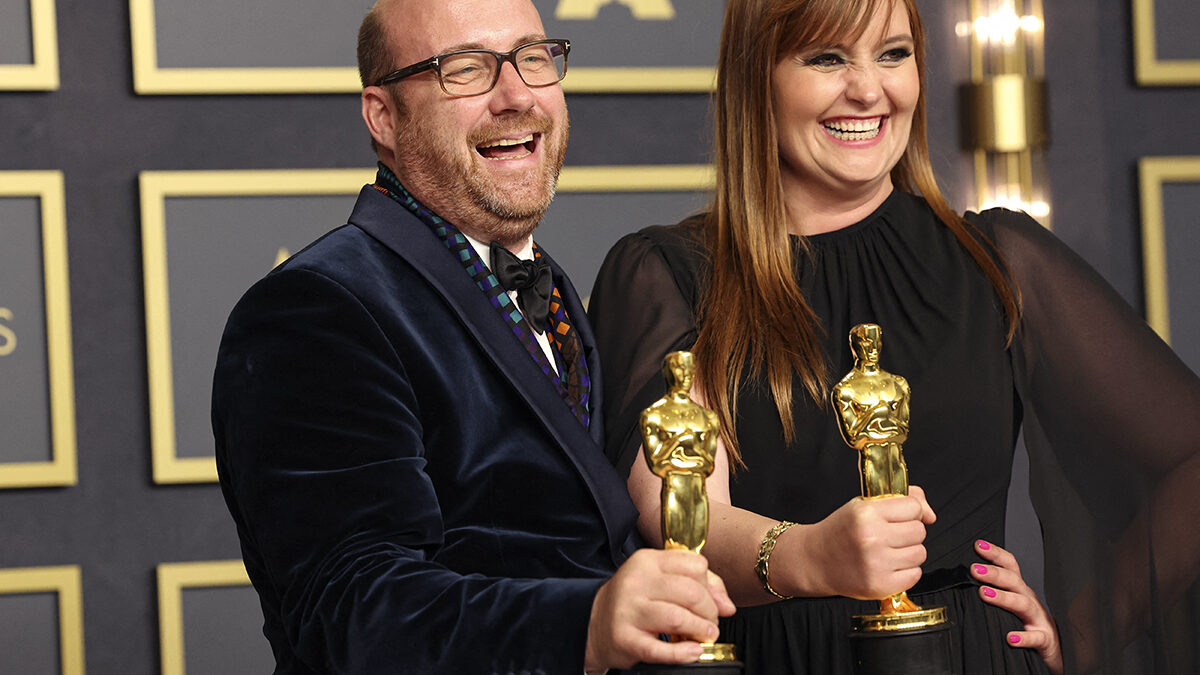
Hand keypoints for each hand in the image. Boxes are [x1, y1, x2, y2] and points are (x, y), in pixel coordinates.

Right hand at [584, 548, 735, 670]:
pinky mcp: (625, 639)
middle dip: (710, 612)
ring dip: (701, 631)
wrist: (593, 625)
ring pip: (679, 618)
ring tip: (703, 636)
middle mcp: (636, 582)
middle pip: (692, 592)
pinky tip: (693, 652)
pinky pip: (661, 650)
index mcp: (647, 561)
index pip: (695, 565)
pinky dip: (684, 654)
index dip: (710, 585)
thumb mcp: (660, 581)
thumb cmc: (634, 602)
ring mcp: (628, 611)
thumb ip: (698, 584)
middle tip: (709, 623)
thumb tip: (727, 605)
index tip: (710, 600)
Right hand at [799, 485, 935, 598]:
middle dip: (908, 532)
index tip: (896, 517)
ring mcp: (876, 564)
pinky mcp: (880, 586)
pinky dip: (906, 571)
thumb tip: (931, 515)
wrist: (815, 560)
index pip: (913, 507)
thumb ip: (901, 500)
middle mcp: (872, 538)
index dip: (908, 511)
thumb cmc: (841, 531)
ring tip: (887, 551)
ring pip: (920, 553)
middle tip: (889, 535)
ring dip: (908, 552)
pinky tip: (887, 566)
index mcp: (866, 513)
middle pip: (919, 530)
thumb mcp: (864, 505)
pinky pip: (915, 575)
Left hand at [972, 539, 1062, 673]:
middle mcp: (1030, 601)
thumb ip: (992, 594)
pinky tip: (1010, 638)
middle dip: (994, 573)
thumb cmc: (1028, 626)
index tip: (978, 545)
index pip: (1009, 567)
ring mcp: (1039, 620)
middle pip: (1014, 581)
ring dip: (1003, 597)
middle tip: (974, 568)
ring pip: (1023, 604)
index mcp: (1020, 591)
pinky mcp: (1045, 640)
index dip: (996, 554)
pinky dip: (1024, 638)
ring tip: (984, 593)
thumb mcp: (1011, 606)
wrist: (1056, 652)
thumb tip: (962, 584)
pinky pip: (1036, 638)